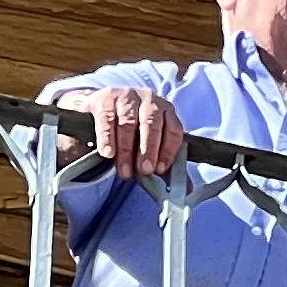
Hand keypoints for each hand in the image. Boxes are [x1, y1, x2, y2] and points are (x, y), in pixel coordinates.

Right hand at [62, 84, 185, 178]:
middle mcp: (149, 100)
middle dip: (148, 150)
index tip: (161, 170)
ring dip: (126, 150)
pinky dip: (107, 138)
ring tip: (124, 170)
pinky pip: (107, 120)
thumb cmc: (131, 131)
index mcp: (166, 110)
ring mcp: (126, 96)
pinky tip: (108, 153)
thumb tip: (186, 189)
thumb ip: (165, 165)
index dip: (168, 151)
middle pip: (151, 124)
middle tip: (144, 171)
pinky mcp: (104, 99)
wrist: (100, 109)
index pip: (173, 129)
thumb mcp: (150, 144)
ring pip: (128, 123)